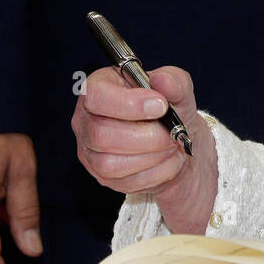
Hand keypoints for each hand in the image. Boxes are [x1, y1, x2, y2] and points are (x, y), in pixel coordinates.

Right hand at [72, 66, 217, 234]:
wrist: (175, 138)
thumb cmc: (168, 107)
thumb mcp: (178, 88)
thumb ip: (174, 80)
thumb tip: (163, 81)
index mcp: (98, 88)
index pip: (96, 96)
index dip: (128, 103)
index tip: (160, 106)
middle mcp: (86, 119)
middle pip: (101, 134)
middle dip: (145, 136)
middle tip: (171, 132)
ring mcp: (90, 150)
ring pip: (110, 164)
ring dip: (151, 157)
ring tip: (172, 145)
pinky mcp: (102, 175)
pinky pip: (125, 182)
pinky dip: (156, 173)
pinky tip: (169, 160)